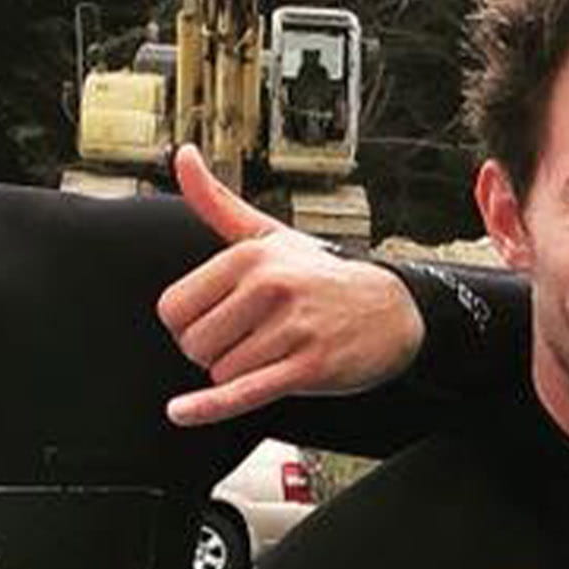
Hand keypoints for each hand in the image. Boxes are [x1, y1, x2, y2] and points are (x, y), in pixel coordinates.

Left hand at [156, 145, 421, 425]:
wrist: (394, 310)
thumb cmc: (320, 274)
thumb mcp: (269, 234)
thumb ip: (218, 202)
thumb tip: (183, 156)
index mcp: (252, 255)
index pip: (175, 308)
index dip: (188, 324)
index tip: (215, 322)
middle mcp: (271, 287)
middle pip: (194, 344)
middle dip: (212, 352)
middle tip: (248, 341)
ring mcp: (292, 328)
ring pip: (221, 372)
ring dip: (239, 374)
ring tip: (272, 354)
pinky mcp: (310, 368)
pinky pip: (244, 393)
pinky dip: (210, 407)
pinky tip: (183, 411)